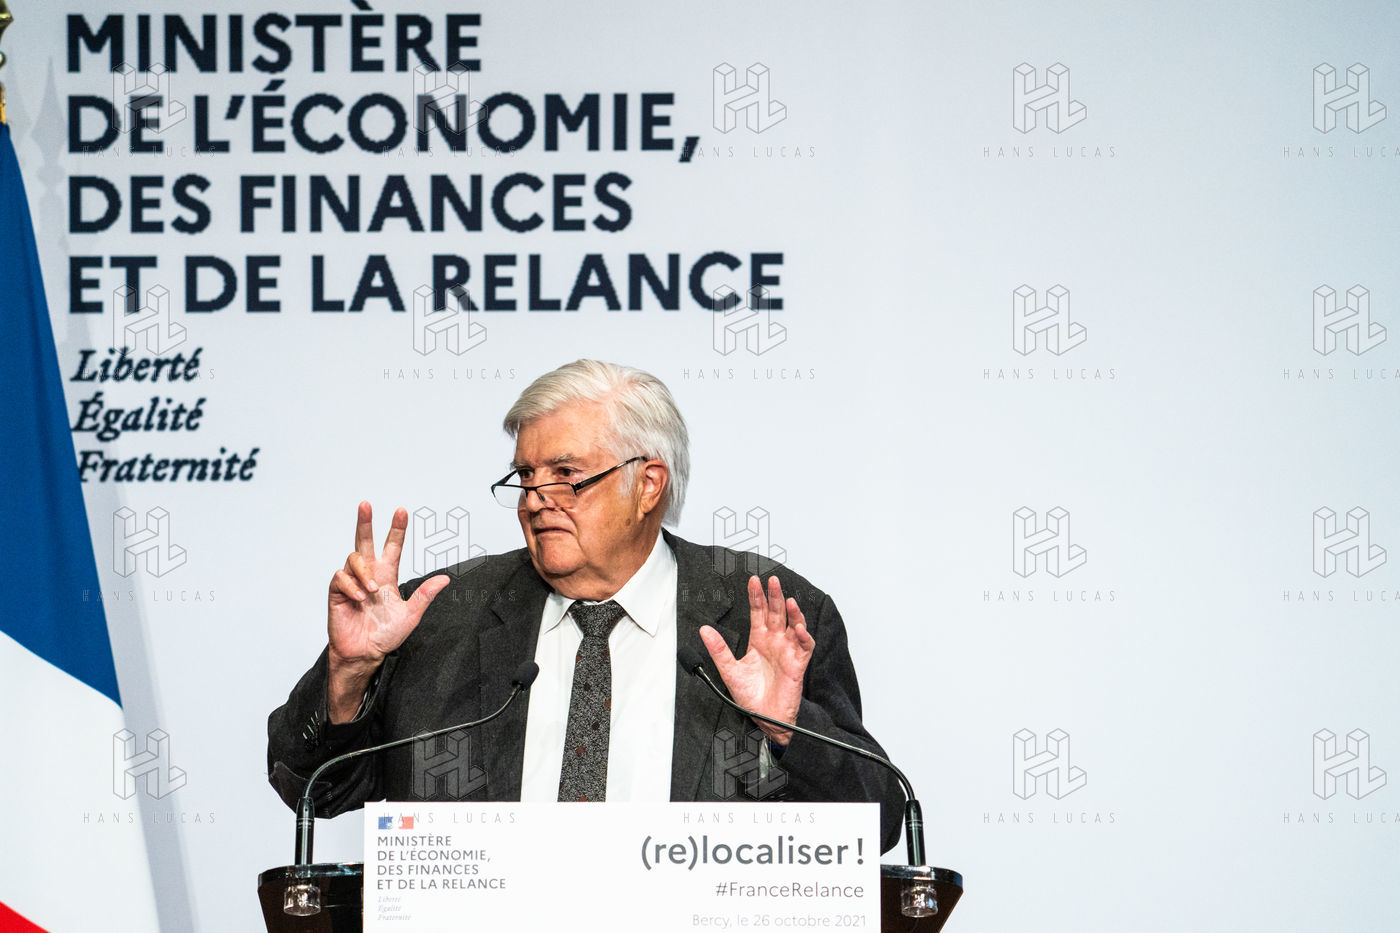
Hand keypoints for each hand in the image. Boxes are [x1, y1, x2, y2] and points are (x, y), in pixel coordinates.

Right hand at [325, 502, 448, 720]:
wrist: (365, 653)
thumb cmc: (386, 635)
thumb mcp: (411, 615)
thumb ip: (425, 595)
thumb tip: (445, 578)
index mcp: (387, 576)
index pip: (392, 546)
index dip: (397, 529)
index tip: (402, 510)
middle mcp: (369, 575)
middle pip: (364, 541)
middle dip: (365, 522)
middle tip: (366, 504)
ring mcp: (352, 583)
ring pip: (353, 559)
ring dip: (363, 572)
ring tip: (371, 591)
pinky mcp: (338, 593)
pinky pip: (340, 578)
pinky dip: (351, 586)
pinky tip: (359, 599)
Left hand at [698, 575, 814, 744]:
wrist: (764, 719)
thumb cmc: (750, 697)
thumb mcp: (729, 671)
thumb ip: (718, 649)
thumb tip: (704, 630)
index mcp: (758, 640)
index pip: (758, 612)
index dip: (756, 596)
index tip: (753, 581)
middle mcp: (774, 642)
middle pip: (777, 613)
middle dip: (775, 595)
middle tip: (772, 580)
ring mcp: (787, 651)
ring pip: (794, 625)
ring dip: (793, 612)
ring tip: (789, 600)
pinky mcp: (798, 664)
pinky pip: (804, 646)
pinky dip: (803, 636)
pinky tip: (798, 629)